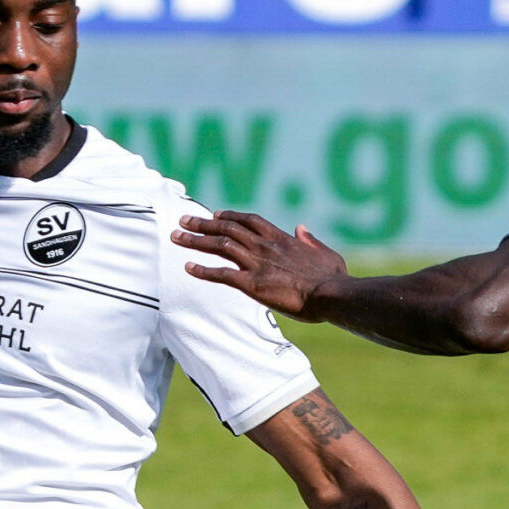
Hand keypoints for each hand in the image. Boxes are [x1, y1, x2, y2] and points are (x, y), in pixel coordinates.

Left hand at [174, 211, 349, 317]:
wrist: (331, 294)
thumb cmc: (332, 278)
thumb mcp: (325, 252)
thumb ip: (311, 240)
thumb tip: (301, 228)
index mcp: (281, 238)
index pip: (249, 220)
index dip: (229, 216)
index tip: (215, 214)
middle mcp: (264, 246)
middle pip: (227, 228)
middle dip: (202, 223)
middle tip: (183, 221)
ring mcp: (257, 264)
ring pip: (219, 246)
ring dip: (195, 241)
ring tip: (176, 237)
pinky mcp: (252, 284)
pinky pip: (221, 274)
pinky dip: (203, 270)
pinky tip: (188, 267)